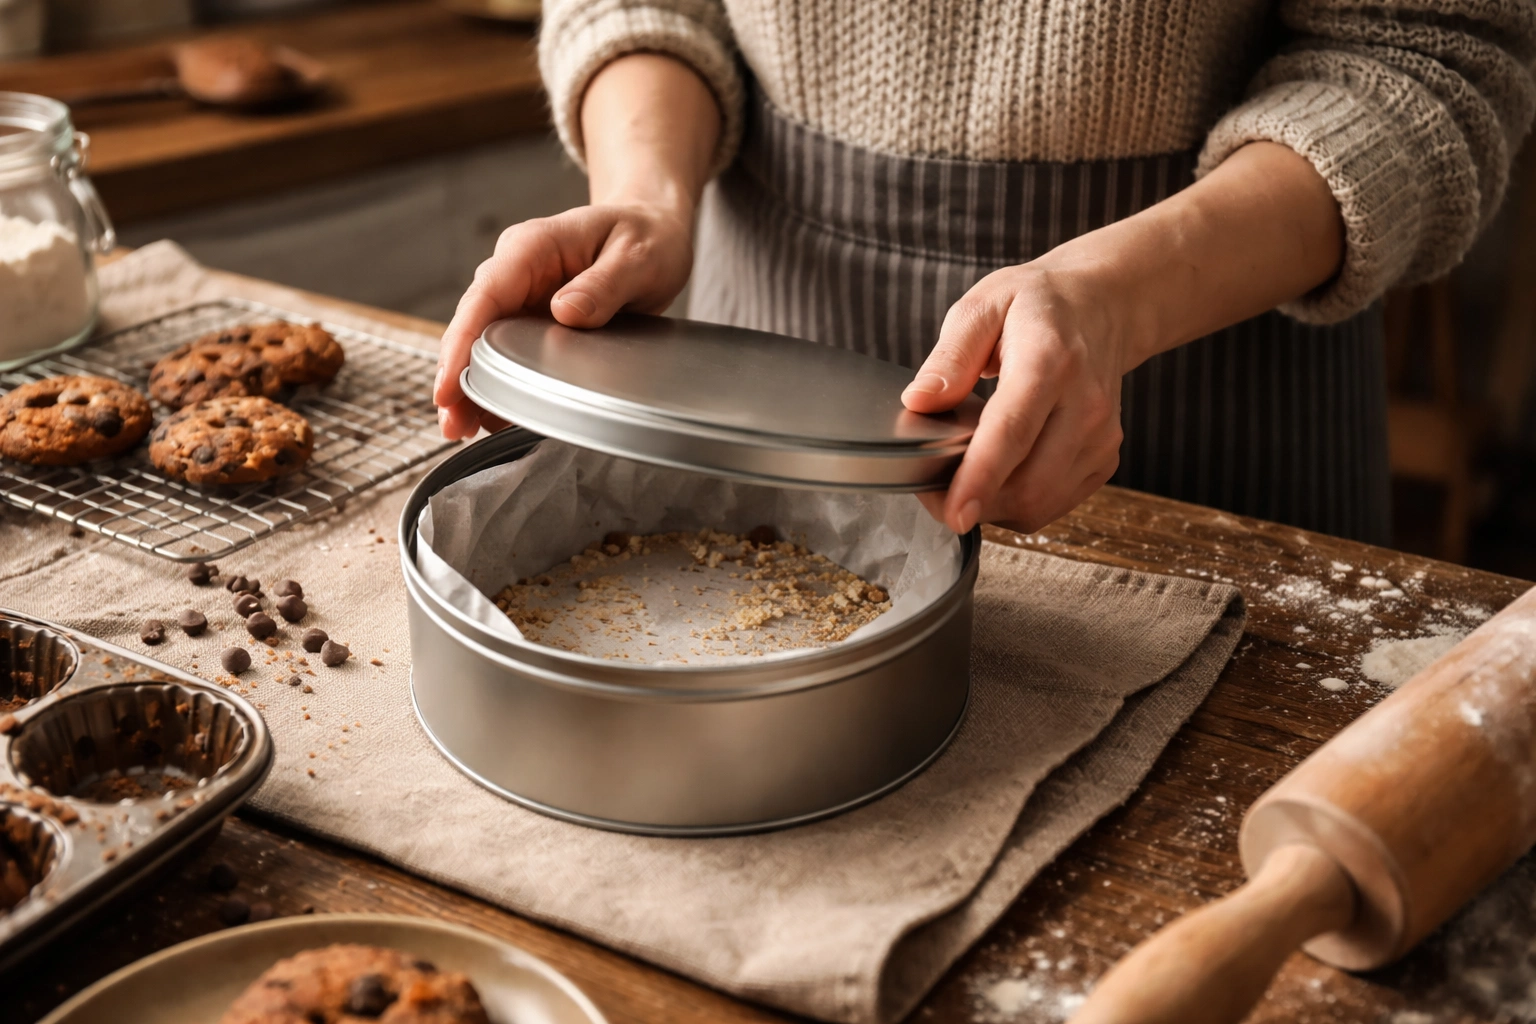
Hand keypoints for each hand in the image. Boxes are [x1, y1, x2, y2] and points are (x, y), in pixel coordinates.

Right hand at [434, 51, 720, 439]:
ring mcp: (523, 296)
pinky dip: (499, 382)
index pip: (487, 295)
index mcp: (534, 246)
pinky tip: (492, 417)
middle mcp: (518, 270)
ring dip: (473, 384)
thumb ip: (603, 285)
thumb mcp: (636, 257)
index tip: (449, 384)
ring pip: (485, 343)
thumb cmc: (646, 235)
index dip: (463, 341)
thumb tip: (565, 312)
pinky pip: (509, 352)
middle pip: (475, 325)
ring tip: (462, 429)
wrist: (654, 230)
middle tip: (452, 424)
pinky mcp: (534, 318)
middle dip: (459, 374)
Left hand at [902, 263, 1128, 534]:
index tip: (954, 512)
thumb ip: (950, 357)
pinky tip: (1001, 474)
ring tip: (964, 478)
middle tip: (933, 486)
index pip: (1012, 431)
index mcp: (1050, 361)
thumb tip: (919, 401)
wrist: (1102, 306)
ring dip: (992, 507)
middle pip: (1028, 483)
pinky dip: (1018, 503)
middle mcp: (1085, 405)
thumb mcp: (982, 307)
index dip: (980, 478)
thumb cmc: (1037, 305)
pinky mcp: (1104, 458)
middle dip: (973, 501)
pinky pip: (1053, 504)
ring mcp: (1101, 436)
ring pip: (1039, 504)